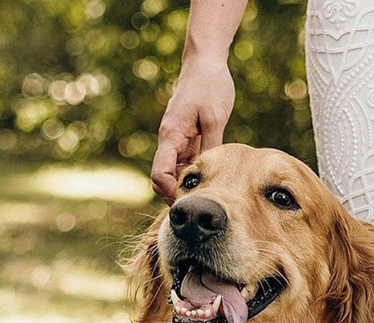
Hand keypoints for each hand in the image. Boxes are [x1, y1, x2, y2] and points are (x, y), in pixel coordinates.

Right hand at [151, 53, 234, 203]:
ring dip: (184, 186)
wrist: (205, 62)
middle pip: (161, 178)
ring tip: (206, 198)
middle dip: (174, 194)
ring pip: (173, 172)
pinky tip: (209, 181)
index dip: (169, 192)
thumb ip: (211, 146)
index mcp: (171, 136)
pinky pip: (184, 163)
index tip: (188, 202)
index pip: (159, 173)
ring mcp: (176, 140)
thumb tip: (209, 175)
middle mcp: (169, 140)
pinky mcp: (186, 138)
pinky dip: (191, 175)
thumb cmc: (210, 85)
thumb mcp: (215, 117)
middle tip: (198, 208)